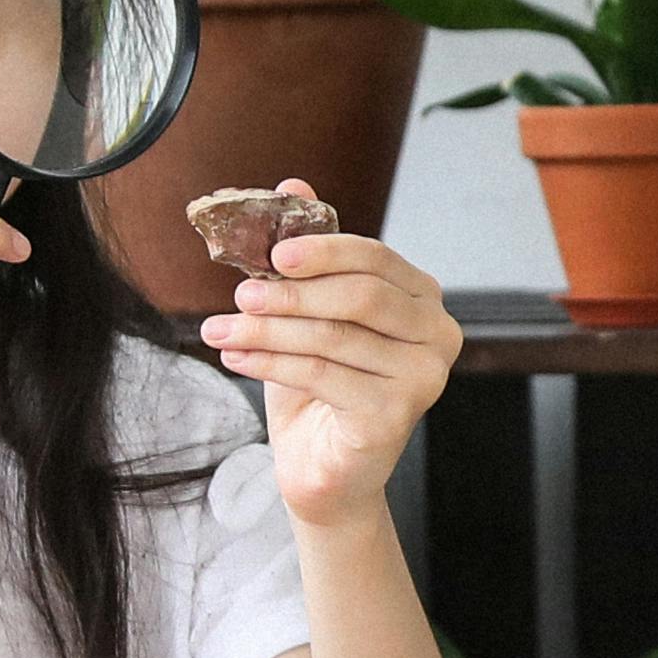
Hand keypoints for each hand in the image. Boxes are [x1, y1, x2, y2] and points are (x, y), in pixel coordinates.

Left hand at [201, 227, 458, 526]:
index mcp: (423, 299)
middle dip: (293, 293)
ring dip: (267, 331)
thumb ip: (308, 255)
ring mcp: (424, 378)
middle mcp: (438, 335)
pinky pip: (323, 375)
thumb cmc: (320, 390)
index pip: (377, 258)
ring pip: (334, 337)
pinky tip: (235, 359)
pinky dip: (270, 364)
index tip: (272, 253)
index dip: (323, 250)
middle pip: (362, 296)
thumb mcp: (308, 314)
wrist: (326, 473)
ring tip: (219, 331)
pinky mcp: (397, 416)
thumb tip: (293, 184)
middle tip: (242, 295)